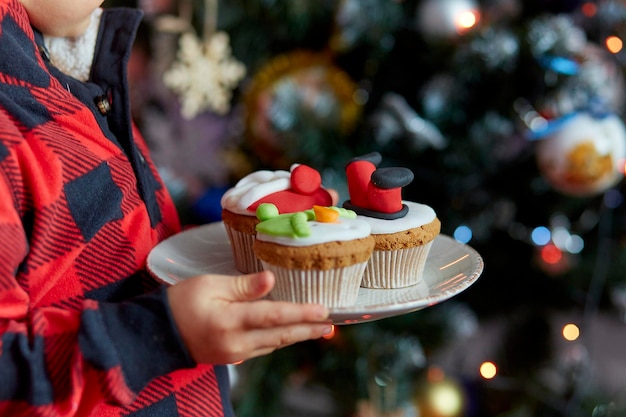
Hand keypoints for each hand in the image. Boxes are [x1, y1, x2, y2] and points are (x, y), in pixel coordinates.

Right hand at [167, 271, 331, 364]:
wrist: (159, 333)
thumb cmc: (182, 302)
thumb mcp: (210, 284)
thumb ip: (243, 286)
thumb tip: (271, 280)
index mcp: (230, 320)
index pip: (274, 317)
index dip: (301, 313)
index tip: (322, 311)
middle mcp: (237, 341)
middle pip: (280, 336)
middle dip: (307, 329)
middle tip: (331, 324)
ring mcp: (235, 352)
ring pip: (274, 344)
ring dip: (297, 335)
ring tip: (318, 328)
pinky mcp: (233, 356)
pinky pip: (263, 348)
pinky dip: (280, 340)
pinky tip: (291, 333)